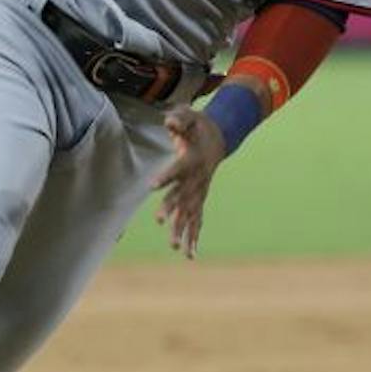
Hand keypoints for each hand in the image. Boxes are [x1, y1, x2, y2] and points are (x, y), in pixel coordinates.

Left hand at [151, 106, 225, 259]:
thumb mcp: (189, 117)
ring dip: (183, 230)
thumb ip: (179, 119)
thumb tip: (169, 121)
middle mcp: (197, 179)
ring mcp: (200, 191)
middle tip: (160, 221)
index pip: (177, 169)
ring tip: (174, 247)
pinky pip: (198, 220)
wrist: (219, 138)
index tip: (152, 186)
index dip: (165, 177)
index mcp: (192, 159)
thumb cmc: (198, 127)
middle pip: (183, 196)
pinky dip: (194, 238)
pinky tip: (190, 255)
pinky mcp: (200, 199)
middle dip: (172, 208)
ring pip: (191, 213)